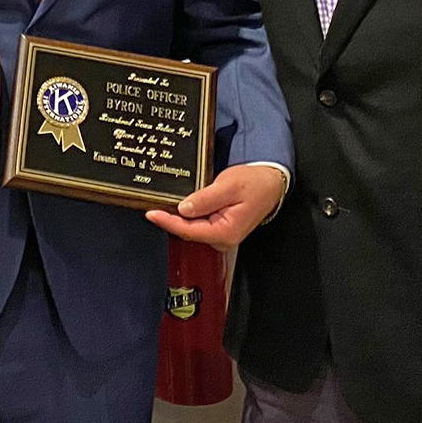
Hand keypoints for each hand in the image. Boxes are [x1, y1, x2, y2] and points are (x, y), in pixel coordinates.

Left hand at [145, 165, 285, 248]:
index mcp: (226, 232)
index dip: (168, 222)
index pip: (189, 231)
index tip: (151, 213)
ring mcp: (220, 235)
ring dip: (177, 216)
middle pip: (187, 231)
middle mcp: (222, 239)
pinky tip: (178, 203)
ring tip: (162, 202)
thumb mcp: (229, 186)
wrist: (270, 183)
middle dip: (170, 218)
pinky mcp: (218, 228)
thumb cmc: (254, 183)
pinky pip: (197, 223)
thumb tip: (183, 208)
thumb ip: (206, 199)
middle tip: (152, 202)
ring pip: (190, 228)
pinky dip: (186, 214)